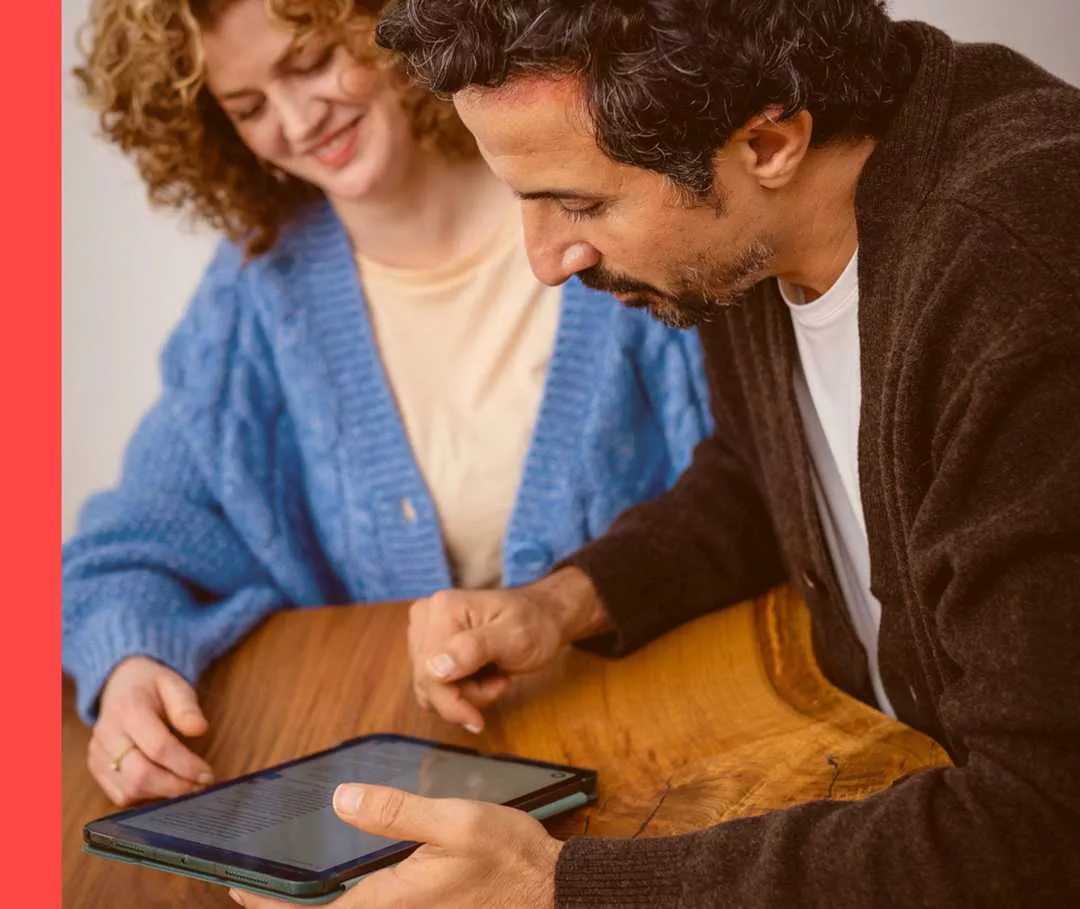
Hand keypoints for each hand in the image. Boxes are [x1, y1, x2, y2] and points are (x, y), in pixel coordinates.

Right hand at [88, 656, 213, 805]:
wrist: (119, 683)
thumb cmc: (152, 685)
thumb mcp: (174, 684)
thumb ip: (186, 706)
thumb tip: (200, 729)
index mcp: (127, 710)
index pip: (157, 747)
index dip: (185, 765)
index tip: (207, 775)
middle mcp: (107, 735)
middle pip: (139, 775)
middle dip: (174, 787)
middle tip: (200, 787)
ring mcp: (97, 754)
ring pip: (128, 790)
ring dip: (161, 795)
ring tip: (187, 788)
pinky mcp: (95, 768)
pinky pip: (119, 795)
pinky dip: (144, 798)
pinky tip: (164, 787)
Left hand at [228, 783, 562, 908]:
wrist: (552, 893)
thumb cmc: (509, 858)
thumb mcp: (455, 821)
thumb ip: (396, 812)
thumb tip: (342, 800)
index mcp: (393, 902)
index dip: (271, 905)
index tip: (237, 891)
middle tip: (251, 890)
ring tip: (285, 892)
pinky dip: (345, 906)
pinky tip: (340, 889)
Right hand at [408, 568, 610, 732]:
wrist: (543, 618)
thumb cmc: (535, 625)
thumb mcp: (514, 637)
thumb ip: (473, 649)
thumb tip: (434, 668)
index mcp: (442, 609)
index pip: (428, 672)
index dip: (451, 703)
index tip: (477, 720)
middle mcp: (425, 618)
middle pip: (427, 682)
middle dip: (465, 695)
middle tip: (501, 684)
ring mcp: (425, 632)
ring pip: (430, 688)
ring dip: (465, 694)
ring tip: (496, 678)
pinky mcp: (431, 647)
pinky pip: (435, 685)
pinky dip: (461, 691)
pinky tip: (485, 677)